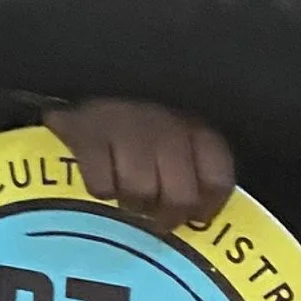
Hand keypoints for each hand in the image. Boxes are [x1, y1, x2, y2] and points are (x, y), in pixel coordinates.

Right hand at [46, 99, 234, 231]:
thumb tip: (200, 216)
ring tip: (126, 193)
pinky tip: (103, 178)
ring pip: (140, 193)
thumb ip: (196, 176)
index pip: (217, 182)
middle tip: (152, 212)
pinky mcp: (88, 135)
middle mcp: (166, 125)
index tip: (193, 216)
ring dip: (131, 202)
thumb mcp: (178, 144)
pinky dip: (101, 189)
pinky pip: (102, 186)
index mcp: (195, 128)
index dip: (206, 207)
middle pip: (180, 197)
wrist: (83, 84)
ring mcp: (127, 128)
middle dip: (165, 214)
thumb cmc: (139, 130)